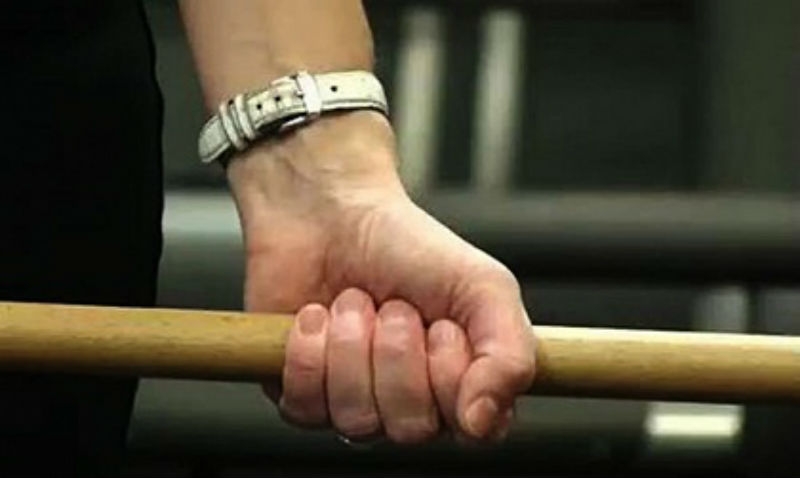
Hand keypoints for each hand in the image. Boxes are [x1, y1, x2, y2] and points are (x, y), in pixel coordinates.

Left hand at [227, 111, 535, 443]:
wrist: (333, 211)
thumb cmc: (410, 247)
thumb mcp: (484, 286)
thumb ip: (510, 354)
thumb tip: (481, 423)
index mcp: (461, 386)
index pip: (471, 429)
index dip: (450, 372)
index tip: (443, 324)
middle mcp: (410, 405)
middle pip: (410, 428)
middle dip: (398, 351)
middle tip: (394, 306)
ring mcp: (354, 404)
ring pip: (356, 420)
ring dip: (352, 345)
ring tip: (354, 302)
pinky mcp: (302, 395)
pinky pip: (306, 406)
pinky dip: (311, 349)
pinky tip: (317, 316)